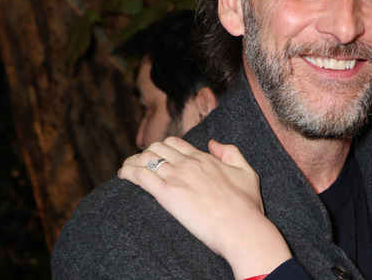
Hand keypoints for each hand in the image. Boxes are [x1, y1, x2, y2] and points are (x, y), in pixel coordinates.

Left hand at [118, 136, 291, 279]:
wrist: (241, 227)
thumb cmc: (247, 206)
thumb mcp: (248, 172)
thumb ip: (231, 153)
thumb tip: (213, 143)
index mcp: (205, 158)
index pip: (176, 143)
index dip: (163, 147)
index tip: (157, 156)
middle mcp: (189, 163)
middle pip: (157, 147)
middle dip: (145, 153)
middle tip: (140, 164)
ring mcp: (177, 177)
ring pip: (145, 159)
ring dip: (132, 162)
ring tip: (126, 170)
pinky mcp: (167, 194)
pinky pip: (141, 176)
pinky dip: (128, 173)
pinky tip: (123, 177)